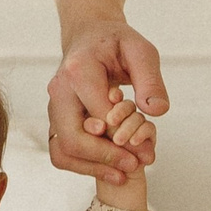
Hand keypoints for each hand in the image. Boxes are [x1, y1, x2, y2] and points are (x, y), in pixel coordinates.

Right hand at [48, 19, 168, 183]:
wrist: (90, 36)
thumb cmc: (116, 43)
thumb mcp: (142, 52)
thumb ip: (150, 81)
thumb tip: (155, 111)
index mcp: (79, 71)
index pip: (99, 116)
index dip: (123, 138)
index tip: (146, 150)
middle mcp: (59, 91)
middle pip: (73, 138)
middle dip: (106, 158)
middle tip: (135, 165)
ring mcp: (54, 107)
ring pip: (63, 151)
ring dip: (93, 167)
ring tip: (123, 174)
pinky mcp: (56, 119)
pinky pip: (61, 151)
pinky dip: (83, 165)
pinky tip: (109, 169)